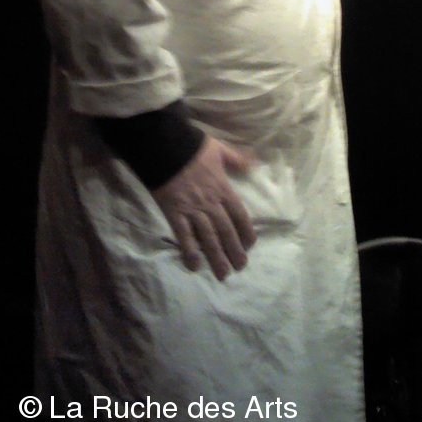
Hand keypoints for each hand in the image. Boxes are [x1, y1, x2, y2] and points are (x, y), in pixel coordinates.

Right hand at [153, 136, 256, 280]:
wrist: (165, 147)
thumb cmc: (194, 148)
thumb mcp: (220, 149)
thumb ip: (238, 159)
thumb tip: (256, 164)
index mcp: (223, 188)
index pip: (239, 214)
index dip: (246, 231)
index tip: (250, 245)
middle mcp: (210, 203)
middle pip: (226, 230)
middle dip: (234, 250)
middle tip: (240, 266)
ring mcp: (192, 210)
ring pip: (208, 237)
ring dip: (216, 256)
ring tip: (223, 273)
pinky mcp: (174, 213)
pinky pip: (183, 236)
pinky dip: (189, 251)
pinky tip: (195, 266)